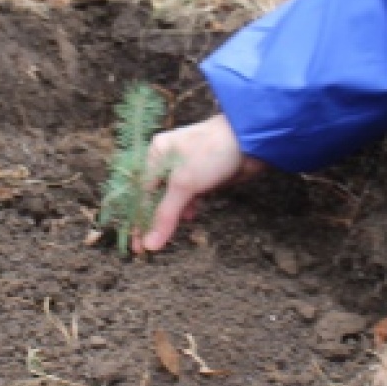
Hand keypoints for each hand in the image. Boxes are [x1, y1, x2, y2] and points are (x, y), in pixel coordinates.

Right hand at [135, 113, 264, 251]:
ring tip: (176, 227)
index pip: (141, 192)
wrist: (250, 140)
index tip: (136, 243)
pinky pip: (190, 196)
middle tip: (153, 245)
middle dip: (156, 219)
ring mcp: (187, 167)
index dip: (138, 218)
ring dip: (175, 213)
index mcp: (157, 153)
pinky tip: (192, 213)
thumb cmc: (212, 152)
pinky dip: (190, 206)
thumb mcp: (184, 183)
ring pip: (174, 198)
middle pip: (156, 196)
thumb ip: (166, 214)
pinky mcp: (204, 176)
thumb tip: (149, 244)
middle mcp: (168, 159)